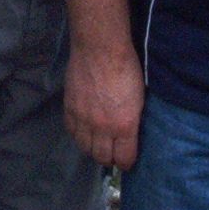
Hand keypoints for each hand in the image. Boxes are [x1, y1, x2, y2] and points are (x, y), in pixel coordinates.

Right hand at [64, 40, 145, 168]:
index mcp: (124, 125)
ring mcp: (83, 119)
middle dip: (109, 158)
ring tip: (97, 142)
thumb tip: (128, 134)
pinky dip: (78, 134)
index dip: (126, 161)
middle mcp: (102, 127)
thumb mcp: (139, 98)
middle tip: (112, 152)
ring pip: (85, 147)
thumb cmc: (126, 67)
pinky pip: (71, 131)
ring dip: (92, 148)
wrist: (100, 48)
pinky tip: (83, 129)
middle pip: (102, 157)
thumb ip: (132, 121)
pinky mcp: (69, 108)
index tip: (127, 159)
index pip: (124, 158)